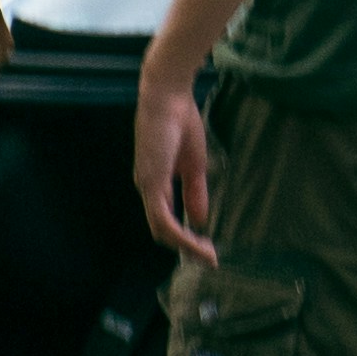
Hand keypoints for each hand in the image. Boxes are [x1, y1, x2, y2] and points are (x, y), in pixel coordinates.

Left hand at [133, 64, 214, 259]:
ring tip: (208, 256)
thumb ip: (195, 193)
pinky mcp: (152, 182)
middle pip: (161, 231)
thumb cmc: (180, 122)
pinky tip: (198, 241)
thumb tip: (201, 220)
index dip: (185, 238)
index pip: (165, 220)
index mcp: (155, 183)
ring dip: (186, 246)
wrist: (169, 96)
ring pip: (162, 230)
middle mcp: (147, 188)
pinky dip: (181, 235)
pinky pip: (164, 219)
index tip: (207, 248)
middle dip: (186, 248)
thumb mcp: (194, 165)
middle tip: (210, 259)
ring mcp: (147, 186)